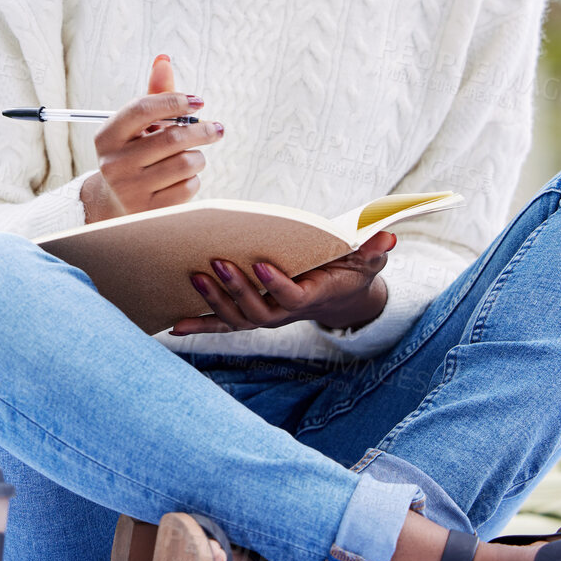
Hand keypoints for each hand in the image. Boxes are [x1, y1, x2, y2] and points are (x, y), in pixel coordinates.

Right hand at [79, 54, 224, 223]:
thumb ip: (154, 94)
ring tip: (191, 157)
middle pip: (172, 138)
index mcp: (107, 135)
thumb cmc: (134, 153)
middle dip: (202, 130)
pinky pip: (188, 187)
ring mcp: (129, 189)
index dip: (174, 100)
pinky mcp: (148, 211)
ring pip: (186, 163)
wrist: (118, 202)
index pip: (141, 109)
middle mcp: (113, 163)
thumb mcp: (138, 126)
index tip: (198, 100)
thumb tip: (164, 60)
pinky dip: (193, 179)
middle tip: (217, 128)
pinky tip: (182, 178)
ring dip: (197, 157)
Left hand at [169, 231, 396, 335]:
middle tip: (217, 262)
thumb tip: (387, 235)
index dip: (278, 285)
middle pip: (257, 310)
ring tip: (194, 277)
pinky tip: (173, 325)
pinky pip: (221, 324)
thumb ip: (373, 248)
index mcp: (311, 297)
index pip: (292, 296)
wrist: (337, 296)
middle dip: (236, 289)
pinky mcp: (247, 315)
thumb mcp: (366, 258)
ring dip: (213, 301)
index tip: (261, 264)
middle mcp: (284, 312)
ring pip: (235, 317)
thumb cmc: (349, 270)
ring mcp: (264, 316)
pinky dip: (198, 325)